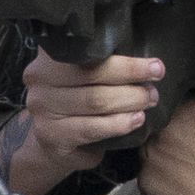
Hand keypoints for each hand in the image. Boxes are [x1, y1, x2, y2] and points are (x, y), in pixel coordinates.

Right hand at [1, 51, 161, 194]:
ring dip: (129, 101)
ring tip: (149, 100)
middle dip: (131, 78)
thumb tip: (147, 59)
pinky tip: (136, 120)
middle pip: (93, 75)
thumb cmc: (78, 100)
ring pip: (95, 101)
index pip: (90, 53)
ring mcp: (42, 108)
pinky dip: (118, 124)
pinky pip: (91, 128)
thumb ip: (102, 61)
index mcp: (49, 56)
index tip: (154, 65)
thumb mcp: (83, 74)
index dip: (126, 61)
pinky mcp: (51, 135)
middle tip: (155, 83)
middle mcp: (39, 79)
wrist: (54, 141)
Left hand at [139, 53, 194, 194]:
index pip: (179, 101)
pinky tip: (177, 183)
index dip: (189, 114)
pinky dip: (159, 177)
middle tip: (193, 148)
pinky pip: (147, 174)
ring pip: (151, 147)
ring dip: (163, 153)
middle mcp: (164, 126)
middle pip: (162, 124)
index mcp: (188, 106)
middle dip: (174, 132)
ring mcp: (151, 154)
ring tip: (184, 167)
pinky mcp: (144, 180)